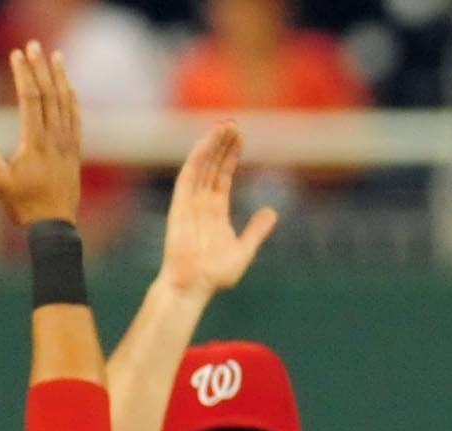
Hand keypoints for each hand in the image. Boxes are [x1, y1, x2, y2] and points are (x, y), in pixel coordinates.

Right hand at [0, 42, 82, 229]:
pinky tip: (69, 88)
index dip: (24, 74)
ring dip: (60, 78)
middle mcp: (55, 140)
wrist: (54, 229)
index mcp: (36, 143)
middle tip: (34, 44)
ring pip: (66, 104)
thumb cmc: (24, 207)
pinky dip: (73, 100)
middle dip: (41, 68)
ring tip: (56, 56)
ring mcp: (68, 145)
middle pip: (49, 95)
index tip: (18, 55)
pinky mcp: (75, 153)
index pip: (31, 99)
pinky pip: (76, 120)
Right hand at [158, 122, 278, 297]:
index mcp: (216, 210)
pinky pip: (188, 176)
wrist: (194, 286)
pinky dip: (197, 158)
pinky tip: (207, 142)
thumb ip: (256, 230)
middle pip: (213, 165)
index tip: (241, 137)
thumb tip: (272, 212)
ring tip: (224, 125)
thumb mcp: (244, 250)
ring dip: (211, 144)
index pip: (224, 175)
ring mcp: (190, 202)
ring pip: (201, 165)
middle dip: (222, 144)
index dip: (231, 155)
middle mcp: (202, 202)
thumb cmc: (215, 275)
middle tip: (234, 123)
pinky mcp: (180, 205)